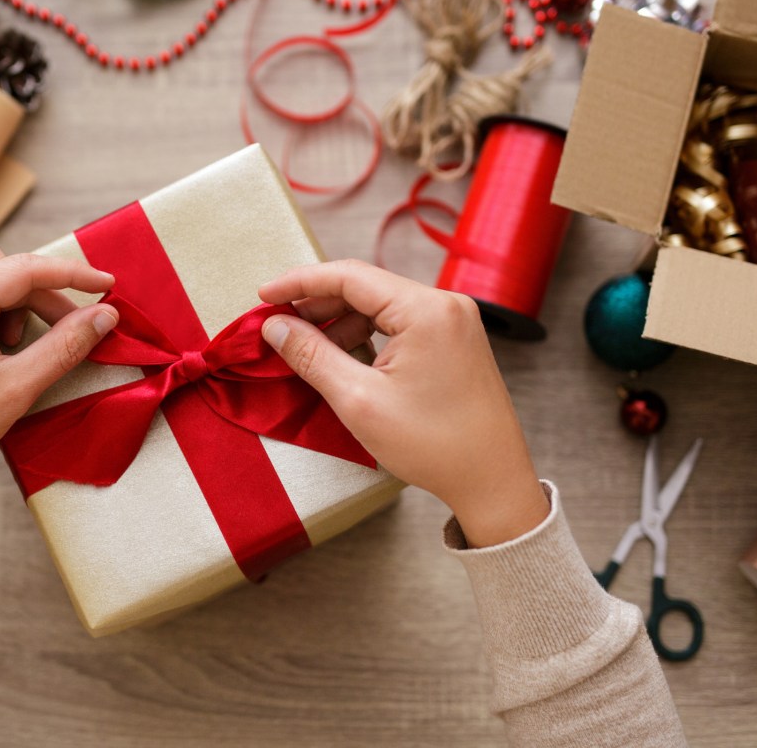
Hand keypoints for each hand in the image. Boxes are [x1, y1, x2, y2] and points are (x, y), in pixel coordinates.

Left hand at [0, 244, 118, 474]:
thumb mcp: (15, 389)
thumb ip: (64, 346)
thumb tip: (105, 315)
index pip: (26, 270)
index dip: (73, 275)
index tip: (107, 286)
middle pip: (7, 266)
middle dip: (44, 296)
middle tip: (68, 332)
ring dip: (11, 294)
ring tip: (13, 341)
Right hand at [258, 260, 547, 546]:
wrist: (492, 480)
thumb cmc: (433, 445)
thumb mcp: (358, 400)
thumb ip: (312, 356)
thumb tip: (275, 326)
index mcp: (426, 310)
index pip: (349, 276)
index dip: (300, 283)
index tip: (264, 296)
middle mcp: (445, 304)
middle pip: (366, 286)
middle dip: (317, 303)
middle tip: (277, 324)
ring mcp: (454, 321)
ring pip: (381, 305)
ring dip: (341, 321)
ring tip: (306, 347)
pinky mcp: (454, 340)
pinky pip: (400, 323)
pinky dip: (367, 334)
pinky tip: (343, 356)